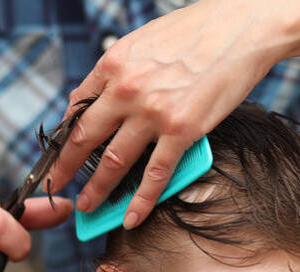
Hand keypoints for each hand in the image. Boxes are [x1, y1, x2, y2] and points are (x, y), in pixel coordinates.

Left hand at [46, 0, 287, 227]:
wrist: (242, 26)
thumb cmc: (198, 30)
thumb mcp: (144, 40)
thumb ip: (121, 70)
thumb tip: (102, 96)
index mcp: (114, 63)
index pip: (77, 107)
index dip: (64, 134)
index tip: (58, 152)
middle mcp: (127, 89)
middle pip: (85, 138)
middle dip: (66, 168)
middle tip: (58, 186)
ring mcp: (153, 113)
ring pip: (114, 162)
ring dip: (97, 189)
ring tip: (89, 206)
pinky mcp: (183, 131)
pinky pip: (156, 174)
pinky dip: (142, 201)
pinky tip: (131, 217)